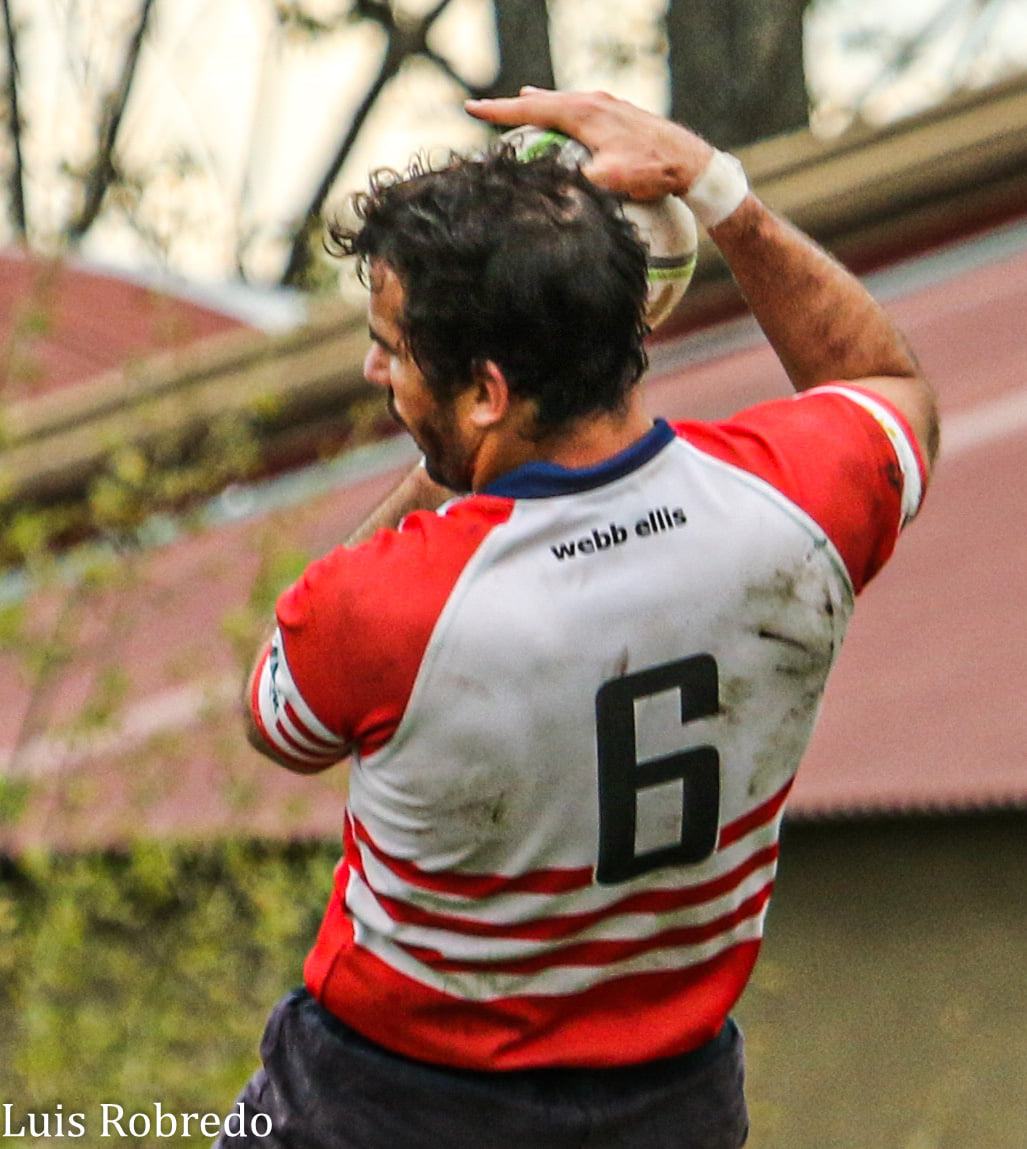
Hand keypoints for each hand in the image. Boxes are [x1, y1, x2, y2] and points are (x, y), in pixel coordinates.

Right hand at [465, 88, 714, 202]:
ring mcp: (608, 105)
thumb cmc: (649, 172)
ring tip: (524, 99)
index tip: (472, 108)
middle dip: (514, 105)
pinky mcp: (620, 114)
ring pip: (564, 101)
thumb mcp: (607, 182)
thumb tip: (546, 190)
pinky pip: (581, 107)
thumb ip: (574, 182)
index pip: (531, 109)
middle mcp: (593, 102)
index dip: (499, 111)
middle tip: (488, 108)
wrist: (689, 162)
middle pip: (544, 100)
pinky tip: (568, 112)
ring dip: (541, 102)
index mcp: (583, 113)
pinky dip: (564, 108)